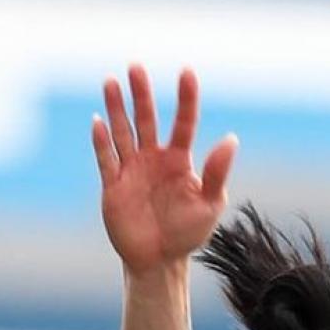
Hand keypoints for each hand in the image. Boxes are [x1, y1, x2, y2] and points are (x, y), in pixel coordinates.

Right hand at [92, 65, 237, 274]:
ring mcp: (131, 169)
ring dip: (116, 108)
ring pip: (122, 132)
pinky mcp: (113, 186)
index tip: (187, 72)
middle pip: (146, 119)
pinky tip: (98, 122)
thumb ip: (217, 173)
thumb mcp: (209, 205)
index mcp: (178, 160)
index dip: (186, 98)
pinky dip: (101, 142)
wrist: (159, 262)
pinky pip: (106, 159)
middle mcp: (153, 158)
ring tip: (111, 81)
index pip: (183, 122)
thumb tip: (231, 139)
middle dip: (141, 94)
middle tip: (136, 67)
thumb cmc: (187, 233)